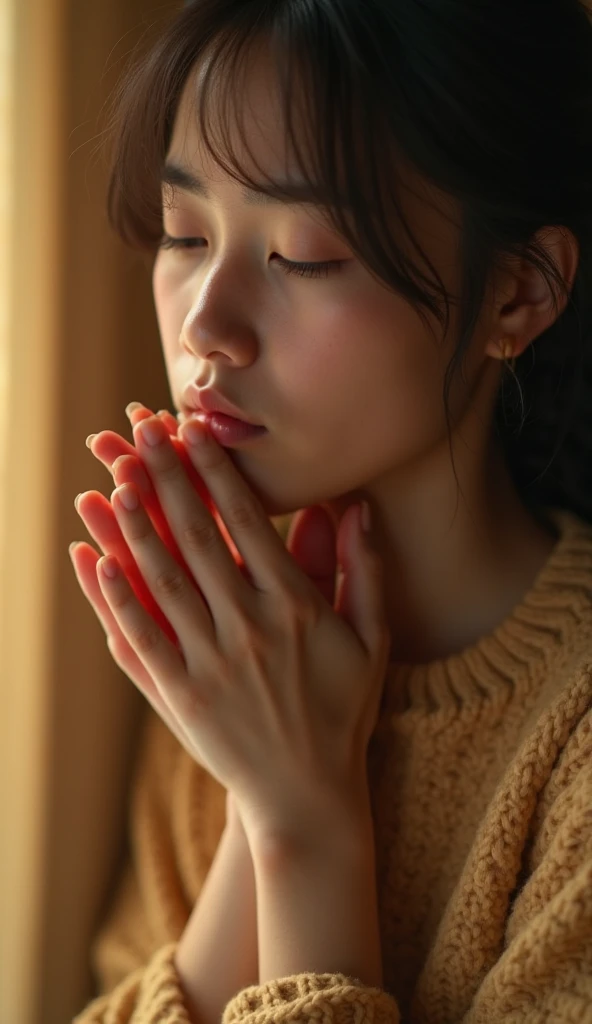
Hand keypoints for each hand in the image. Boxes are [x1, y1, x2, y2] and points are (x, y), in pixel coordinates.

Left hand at [69, 403, 345, 767]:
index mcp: (296, 609)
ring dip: (135, 526)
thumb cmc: (344, 712)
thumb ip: (365, 570)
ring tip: (113, 479)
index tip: (193, 431)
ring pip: (164, 581)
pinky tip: (96, 559)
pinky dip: (117, 597)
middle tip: (141, 432)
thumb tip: (359, 506)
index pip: (247, 524)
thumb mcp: (371, 640)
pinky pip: (142, 638)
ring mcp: (210, 664)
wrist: (308, 795)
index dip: (216, 473)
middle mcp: (249, 629)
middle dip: (167, 479)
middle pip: (198, 539)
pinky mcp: (180, 697)